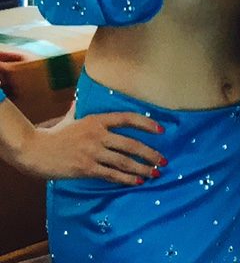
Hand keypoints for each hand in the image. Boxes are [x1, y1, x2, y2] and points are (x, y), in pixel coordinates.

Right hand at [16, 104, 164, 184]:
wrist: (34, 151)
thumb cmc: (53, 135)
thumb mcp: (69, 119)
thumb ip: (77, 110)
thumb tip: (77, 99)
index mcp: (96, 120)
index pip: (127, 118)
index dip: (146, 123)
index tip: (161, 130)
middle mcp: (98, 135)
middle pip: (131, 144)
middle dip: (150, 153)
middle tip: (163, 161)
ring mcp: (92, 152)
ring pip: (124, 162)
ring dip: (142, 169)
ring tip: (155, 173)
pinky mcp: (86, 168)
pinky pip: (111, 174)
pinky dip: (126, 179)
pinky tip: (137, 181)